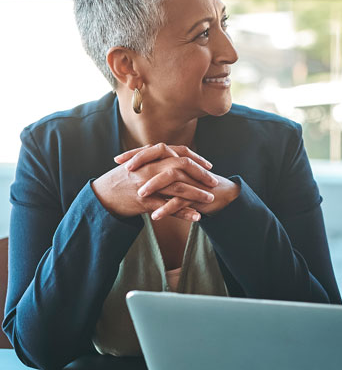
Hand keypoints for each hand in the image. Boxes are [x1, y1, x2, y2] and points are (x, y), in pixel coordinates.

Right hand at [93, 143, 217, 221]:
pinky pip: (167, 207)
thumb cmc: (120, 181)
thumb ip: (155, 160)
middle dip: (201, 175)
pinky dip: (183, 212)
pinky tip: (196, 217)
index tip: (209, 165)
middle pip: (182, 167)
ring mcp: (147, 184)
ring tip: (210, 200)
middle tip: (214, 182)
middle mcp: (150, 168)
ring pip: (177, 187)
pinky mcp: (144, 201)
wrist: (100, 196)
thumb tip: (173, 157)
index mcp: (150, 158)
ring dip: (196, 194)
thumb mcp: (137, 164)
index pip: (178, 152)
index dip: (196, 158)